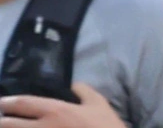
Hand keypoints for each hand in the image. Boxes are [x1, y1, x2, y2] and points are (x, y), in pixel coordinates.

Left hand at [0, 84, 125, 126]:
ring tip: (6, 127)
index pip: (23, 103)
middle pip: (8, 124)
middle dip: (0, 122)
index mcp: (55, 111)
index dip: (7, 102)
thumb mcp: (99, 103)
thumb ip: (85, 91)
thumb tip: (73, 85)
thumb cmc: (104, 126)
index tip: (1, 102)